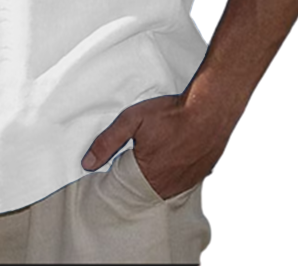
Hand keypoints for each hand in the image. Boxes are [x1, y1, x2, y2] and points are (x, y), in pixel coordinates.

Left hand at [80, 93, 235, 199]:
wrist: (210, 109)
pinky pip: (180, 183)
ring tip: (156, 153)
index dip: (118, 172)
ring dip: (155, 175)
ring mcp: (184, 184)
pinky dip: (173, 173)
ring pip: (162, 187)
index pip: (123, 187)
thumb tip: (87, 163)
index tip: (119, 159)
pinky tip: (171, 157)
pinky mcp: (199, 177)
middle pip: (142, 189)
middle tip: (139, 152)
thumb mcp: (132, 120)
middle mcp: (166, 187)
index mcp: (146, 176)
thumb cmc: (172, 113)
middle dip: (136, 174)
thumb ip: (107, 142)